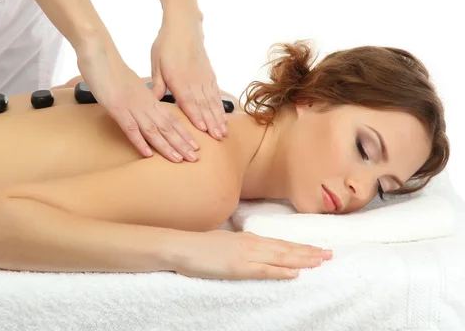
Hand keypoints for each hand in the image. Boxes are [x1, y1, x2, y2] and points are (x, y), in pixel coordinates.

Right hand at [77, 41, 199, 162]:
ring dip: (167, 146)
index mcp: (149, 98)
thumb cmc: (112, 70)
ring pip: (154, 130)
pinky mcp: (118, 109)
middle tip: (194, 158)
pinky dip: (140, 142)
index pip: (171, 119)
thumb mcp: (132, 85)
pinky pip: (131, 128)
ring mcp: (132, 107)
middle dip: (181, 144)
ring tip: (179, 159)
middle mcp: (145, 104)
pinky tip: (148, 154)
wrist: (99, 55)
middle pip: (167, 127)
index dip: (183, 133)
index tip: (194, 146)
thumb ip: (142, 97)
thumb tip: (149, 106)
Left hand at [150, 18, 227, 140]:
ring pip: (212, 100)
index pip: (188, 101)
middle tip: (218, 138)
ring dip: (218, 117)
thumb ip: (157, 84)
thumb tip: (153, 101)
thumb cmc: (166, 45)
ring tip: (223, 131)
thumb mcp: (156, 64)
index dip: (196, 117)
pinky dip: (220, 104)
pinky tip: (223, 114)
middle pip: (204, 104)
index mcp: (179, 78)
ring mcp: (204, 76)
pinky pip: (216, 92)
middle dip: (212, 122)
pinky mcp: (209, 73)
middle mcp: (194, 79)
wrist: (183, 25)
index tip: (203, 130)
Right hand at [174, 230, 332, 279]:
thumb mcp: (223, 241)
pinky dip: (282, 271)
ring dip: (302, 259)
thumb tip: (248, 247)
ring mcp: (245, 255)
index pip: (279, 243)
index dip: (299, 246)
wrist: (181, 246)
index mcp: (247, 238)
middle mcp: (250, 244)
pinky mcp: (238, 267)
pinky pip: (265, 270)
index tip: (316, 248)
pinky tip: (295, 273)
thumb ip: (238, 244)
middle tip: (330, 254)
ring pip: (280, 257)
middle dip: (308, 251)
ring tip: (320, 262)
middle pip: (285, 248)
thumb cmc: (198, 246)